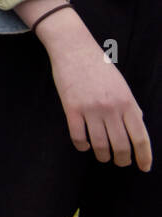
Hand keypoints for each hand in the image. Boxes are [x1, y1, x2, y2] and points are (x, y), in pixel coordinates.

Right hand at [33, 6, 151, 170]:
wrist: (74, 48)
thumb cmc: (98, 66)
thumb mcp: (122, 85)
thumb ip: (131, 107)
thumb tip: (138, 127)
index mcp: (127, 102)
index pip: (140, 137)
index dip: (144, 156)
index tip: (144, 167)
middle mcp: (111, 107)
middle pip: (121, 145)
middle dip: (122, 159)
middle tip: (120, 161)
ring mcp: (90, 108)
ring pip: (100, 144)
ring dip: (102, 156)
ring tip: (103, 156)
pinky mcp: (71, 107)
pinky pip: (78, 136)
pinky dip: (82, 146)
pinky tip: (85, 145)